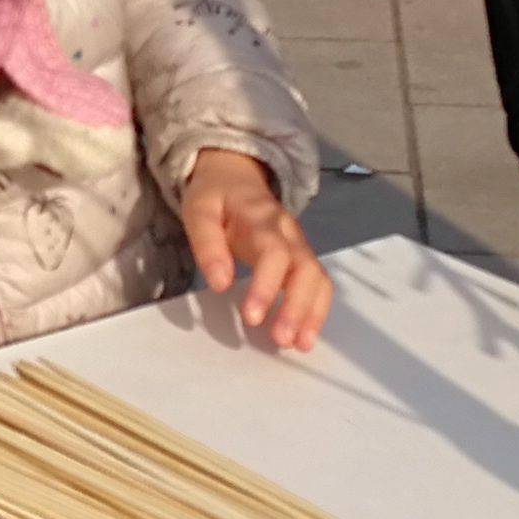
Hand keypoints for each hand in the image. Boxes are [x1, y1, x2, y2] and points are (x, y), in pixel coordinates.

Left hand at [179, 149, 332, 351]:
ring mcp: (299, 244)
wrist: (236, 172)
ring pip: (318, 278)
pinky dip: (316, 311)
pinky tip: (304, 336)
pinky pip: (318, 283)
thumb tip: (221, 285)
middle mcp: (289, 233)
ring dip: (312, 313)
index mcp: (262, 219)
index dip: (266, 287)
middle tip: (280, 340)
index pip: (274, 254)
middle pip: (305, 269)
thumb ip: (208, 246)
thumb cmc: (216, 196)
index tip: (251, 317)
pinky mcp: (301, 257)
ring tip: (299, 345)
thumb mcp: (199, 211)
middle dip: (296, 307)